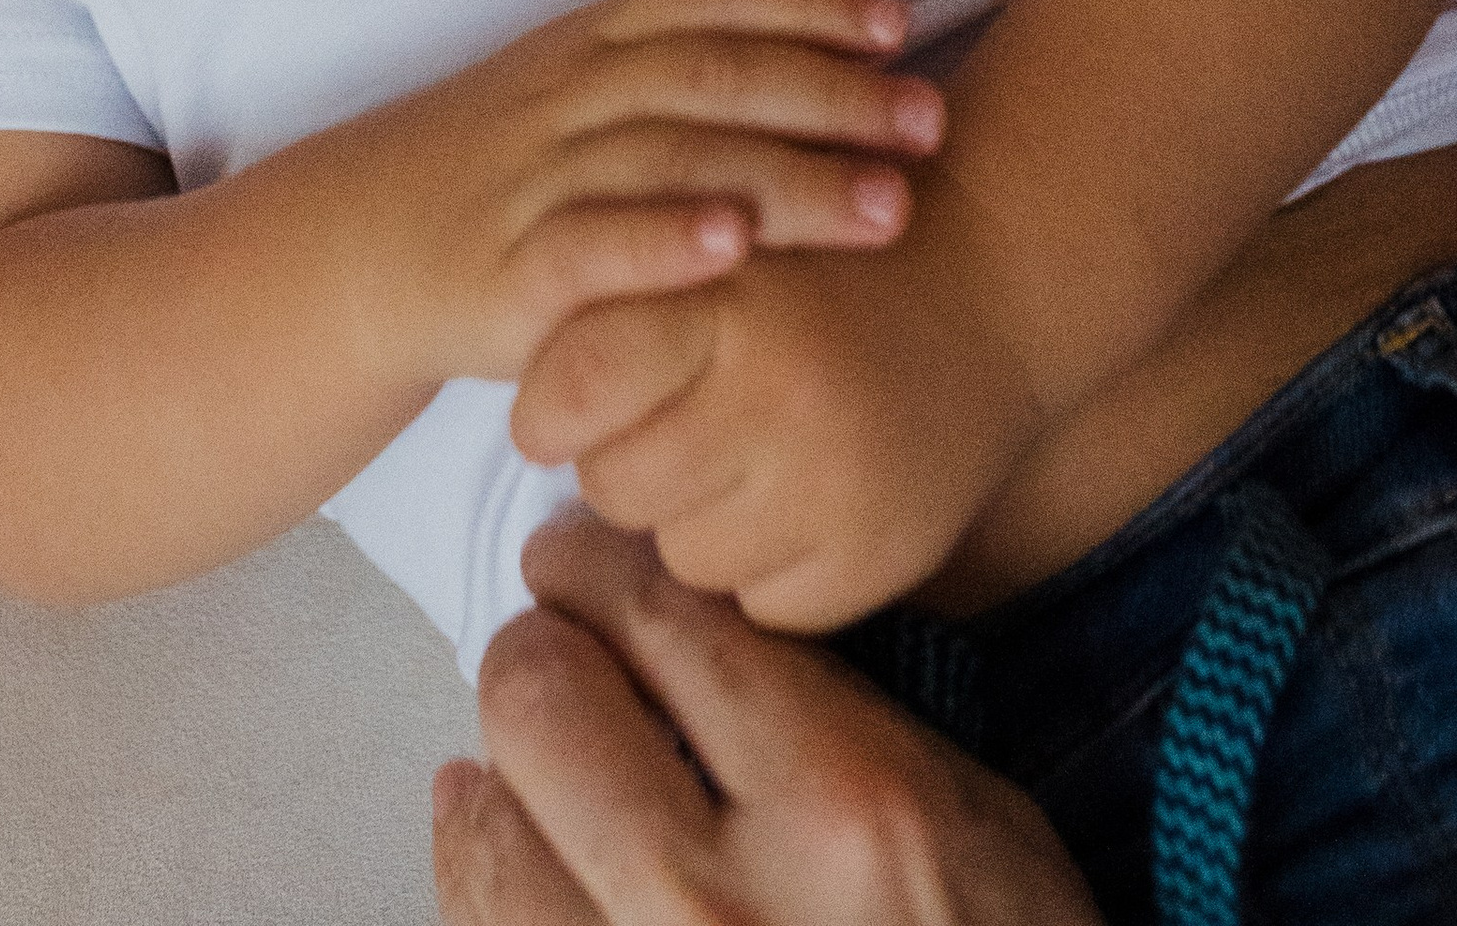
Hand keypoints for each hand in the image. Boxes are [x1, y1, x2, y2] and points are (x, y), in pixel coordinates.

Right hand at [338, 0, 945, 393]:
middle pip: (712, 76)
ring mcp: (533, 178)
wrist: (353, 253)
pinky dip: (661, 240)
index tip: (898, 21)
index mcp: (590, 43)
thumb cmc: (500, 177)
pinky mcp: (503, 271)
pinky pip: (587, 245)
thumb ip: (681, 71)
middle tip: (931, 122)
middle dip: (831, 96)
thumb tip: (838, 62)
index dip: (805, 1)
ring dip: (787, 178)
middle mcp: (568, 95)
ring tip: (888, 206)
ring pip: (670, 158)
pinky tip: (734, 249)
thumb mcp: (577, 96)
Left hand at [431, 514, 1101, 925]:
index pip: (662, 617)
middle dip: (541, 661)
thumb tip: (684, 633)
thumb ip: (829, 714)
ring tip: (518, 766)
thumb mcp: (971, 816)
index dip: (597, 569)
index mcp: (840, 805)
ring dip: (500, 781)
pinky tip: (506, 849)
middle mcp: (722, 904)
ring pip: (487, 831)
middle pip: (543, 703)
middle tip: (555, 660)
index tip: (577, 564)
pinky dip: (485, 877)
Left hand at [509, 167, 1024, 631]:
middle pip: (614, 483)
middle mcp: (779, 398)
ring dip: (695, 516)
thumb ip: (625, 292)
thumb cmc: (825, 260)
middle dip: (629, 456)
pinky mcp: (872, 562)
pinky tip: (804, 494)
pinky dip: (767, 564)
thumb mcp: (724, 229)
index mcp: (726, 297)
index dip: (552, 405)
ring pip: (679, 556)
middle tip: (681, 417)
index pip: (576, 385)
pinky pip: (758, 604)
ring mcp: (831, 490)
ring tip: (751, 449)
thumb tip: (529, 412)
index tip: (557, 410)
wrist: (993, 287)